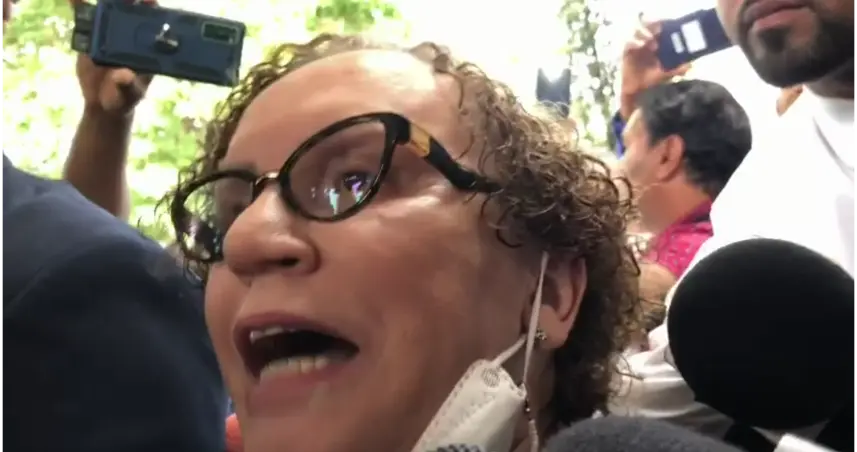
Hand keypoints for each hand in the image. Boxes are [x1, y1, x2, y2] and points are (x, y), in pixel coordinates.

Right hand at [70, 0, 154, 115]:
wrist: (103, 103)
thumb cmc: (124, 97)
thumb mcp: (129, 94)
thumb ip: (127, 85)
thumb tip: (123, 76)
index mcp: (147, 48)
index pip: (154, 24)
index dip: (153, 10)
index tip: (151, 0)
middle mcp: (130, 37)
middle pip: (131, 10)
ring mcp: (110, 35)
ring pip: (109, 10)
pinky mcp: (92, 37)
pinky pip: (86, 19)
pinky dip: (80, 7)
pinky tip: (74, 0)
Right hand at [619, 21, 690, 118]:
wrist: (637, 89)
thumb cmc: (652, 79)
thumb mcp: (667, 74)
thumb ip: (677, 69)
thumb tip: (690, 66)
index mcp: (658, 42)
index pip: (659, 26)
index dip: (662, 22)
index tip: (667, 23)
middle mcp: (647, 41)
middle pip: (648, 25)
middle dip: (652, 24)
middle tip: (659, 29)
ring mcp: (636, 45)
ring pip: (638, 31)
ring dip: (644, 32)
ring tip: (650, 40)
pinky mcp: (627, 52)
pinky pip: (628, 43)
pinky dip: (634, 42)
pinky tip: (640, 45)